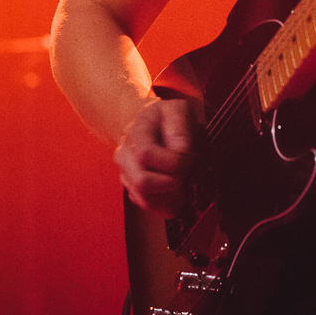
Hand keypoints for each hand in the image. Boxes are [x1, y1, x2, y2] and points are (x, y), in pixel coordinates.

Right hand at [114, 96, 199, 217]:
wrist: (155, 122)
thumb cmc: (169, 117)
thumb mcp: (178, 109)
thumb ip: (179, 127)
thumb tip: (180, 150)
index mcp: (137, 130)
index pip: (146, 154)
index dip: (172, 162)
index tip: (190, 159)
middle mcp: (125, 153)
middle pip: (142, 182)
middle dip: (171, 183)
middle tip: (186, 175)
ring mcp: (126, 171)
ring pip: (143, 197)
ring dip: (168, 196)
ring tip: (183, 185)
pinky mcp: (131, 186)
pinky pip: (146, 205)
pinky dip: (164, 204)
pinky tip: (175, 192)